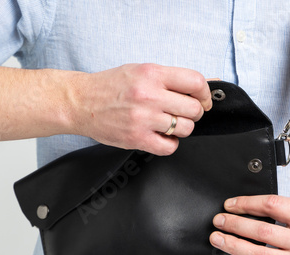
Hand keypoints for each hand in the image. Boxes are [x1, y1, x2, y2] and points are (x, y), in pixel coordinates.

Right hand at [66, 64, 211, 155]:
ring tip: (168, 124)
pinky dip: (170, 144)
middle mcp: (148, 95)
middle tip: (182, 112)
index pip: (195, 82)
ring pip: (184, 128)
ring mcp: (142, 118)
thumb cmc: (110, 86)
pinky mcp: (136, 138)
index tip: (203, 99)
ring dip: (181, 128)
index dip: (205, 93)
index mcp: (152, 74)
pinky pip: (169, 147)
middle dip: (194, 113)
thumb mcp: (141, 71)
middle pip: (193, 109)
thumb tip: (209, 82)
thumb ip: (172, 78)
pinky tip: (161, 136)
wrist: (80, 102)